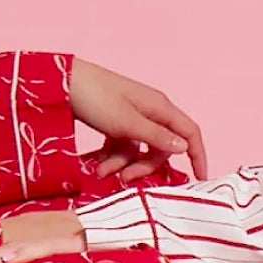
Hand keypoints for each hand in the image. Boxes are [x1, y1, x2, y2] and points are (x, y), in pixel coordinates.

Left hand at [0, 210, 85, 262]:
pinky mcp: (56, 245)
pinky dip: (20, 254)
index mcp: (15, 250)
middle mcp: (20, 244)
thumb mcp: (42, 260)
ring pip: (2, 254)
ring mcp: (36, 244)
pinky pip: (35, 251)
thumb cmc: (74, 246)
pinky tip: (6, 258)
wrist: (101, 230)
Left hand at [71, 58, 206, 179]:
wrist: (62, 83)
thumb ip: (156, 136)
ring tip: (100, 172)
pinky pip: (121, 145)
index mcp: (159, 107)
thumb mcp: (127, 123)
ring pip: (138, 150)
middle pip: (161, 148)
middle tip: (125, 179)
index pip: (189, 132)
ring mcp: (131, 117)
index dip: (197, 155)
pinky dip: (112, 157)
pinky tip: (97, 164)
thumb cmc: (95, 97)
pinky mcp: (114, 121)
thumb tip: (184, 147)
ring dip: (122, 164)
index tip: (200, 178)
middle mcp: (149, 111)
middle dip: (145, 167)